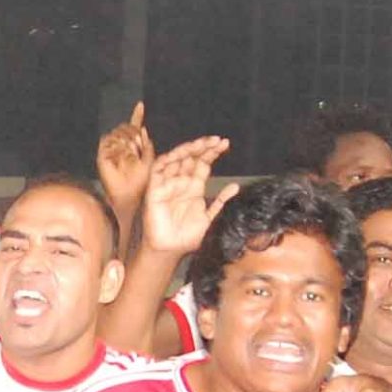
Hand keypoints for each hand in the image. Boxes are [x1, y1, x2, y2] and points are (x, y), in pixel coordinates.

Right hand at [96, 102, 155, 222]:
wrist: (129, 194)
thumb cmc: (140, 182)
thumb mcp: (150, 160)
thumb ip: (148, 144)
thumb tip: (143, 128)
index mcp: (133, 145)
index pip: (134, 126)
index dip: (137, 115)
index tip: (141, 105)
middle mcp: (121, 145)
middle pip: (127, 127)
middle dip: (135, 136)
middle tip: (138, 150)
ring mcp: (110, 148)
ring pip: (119, 133)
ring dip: (128, 143)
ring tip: (130, 158)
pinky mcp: (102, 154)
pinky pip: (109, 141)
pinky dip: (117, 148)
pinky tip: (120, 157)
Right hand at [140, 137, 236, 256]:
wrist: (171, 250)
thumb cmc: (187, 237)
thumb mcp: (209, 217)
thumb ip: (220, 201)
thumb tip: (235, 186)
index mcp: (194, 187)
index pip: (203, 163)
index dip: (212, 152)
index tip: (225, 144)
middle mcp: (181, 182)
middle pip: (191, 157)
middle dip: (203, 147)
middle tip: (217, 141)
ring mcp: (168, 184)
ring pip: (176, 159)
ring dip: (188, 149)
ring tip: (202, 144)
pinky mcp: (155, 189)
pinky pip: (159, 169)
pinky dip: (168, 160)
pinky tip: (181, 155)